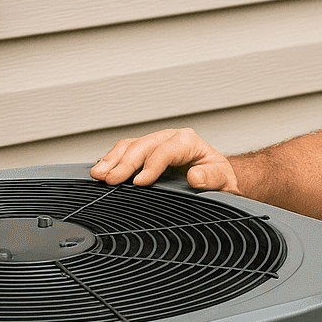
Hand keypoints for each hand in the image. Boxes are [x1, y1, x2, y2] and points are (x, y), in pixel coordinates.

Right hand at [90, 128, 238, 190]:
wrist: (216, 179)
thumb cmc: (218, 178)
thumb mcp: (223, 180)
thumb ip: (211, 178)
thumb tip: (195, 177)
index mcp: (188, 142)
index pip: (165, 150)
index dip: (151, 165)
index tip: (140, 182)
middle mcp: (169, 138)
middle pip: (142, 146)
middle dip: (124, 163)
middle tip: (110, 179)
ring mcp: (155, 144)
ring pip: (129, 146)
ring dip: (112, 160)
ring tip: (98, 174)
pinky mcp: (145, 153)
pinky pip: (125, 152)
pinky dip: (111, 160)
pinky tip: (101, 170)